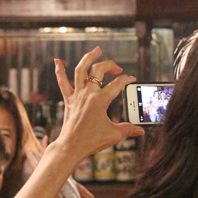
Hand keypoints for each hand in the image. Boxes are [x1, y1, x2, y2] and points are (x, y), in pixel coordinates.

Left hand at [53, 47, 143, 164]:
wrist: (71, 147)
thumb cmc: (91, 141)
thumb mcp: (114, 135)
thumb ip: (128, 130)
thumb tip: (140, 131)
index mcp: (100, 100)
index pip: (117, 84)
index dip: (126, 80)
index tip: (131, 79)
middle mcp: (87, 93)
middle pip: (99, 70)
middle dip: (110, 65)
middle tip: (117, 69)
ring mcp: (77, 95)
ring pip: (80, 70)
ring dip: (88, 58)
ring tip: (96, 50)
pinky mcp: (68, 100)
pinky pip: (62, 82)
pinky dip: (59, 71)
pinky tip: (57, 61)